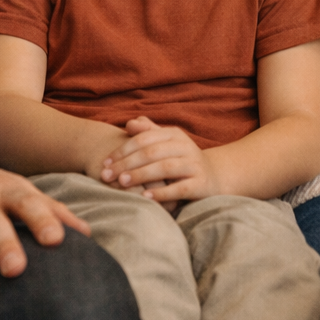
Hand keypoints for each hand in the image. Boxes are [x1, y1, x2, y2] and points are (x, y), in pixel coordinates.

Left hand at [101, 116, 219, 203]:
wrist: (215, 177)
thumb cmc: (182, 160)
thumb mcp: (167, 143)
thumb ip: (148, 132)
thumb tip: (129, 122)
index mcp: (174, 135)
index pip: (144, 138)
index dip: (123, 150)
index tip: (104, 163)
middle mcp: (186, 147)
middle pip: (152, 152)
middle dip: (126, 164)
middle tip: (106, 175)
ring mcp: (195, 165)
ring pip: (165, 168)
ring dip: (141, 175)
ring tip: (122, 182)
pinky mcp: (201, 184)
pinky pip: (180, 188)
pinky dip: (163, 193)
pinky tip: (146, 197)